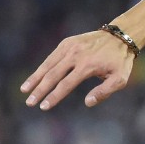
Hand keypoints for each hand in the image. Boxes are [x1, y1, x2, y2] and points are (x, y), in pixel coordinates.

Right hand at [21, 30, 135, 109]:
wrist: (120, 36)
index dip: (54, 96)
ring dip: (35, 78)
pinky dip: (42, 67)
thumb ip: (104, 92)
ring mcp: (70, 47)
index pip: (66, 84)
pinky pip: (52, 57)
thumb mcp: (120, 78)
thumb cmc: (120, 61)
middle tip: (29, 103)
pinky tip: (34, 77)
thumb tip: (87, 103)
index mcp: (87, 65)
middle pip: (53, 75)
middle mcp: (76, 55)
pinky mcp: (67, 42)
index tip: (43, 107)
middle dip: (39, 90)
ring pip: (48, 65)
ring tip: (24, 90)